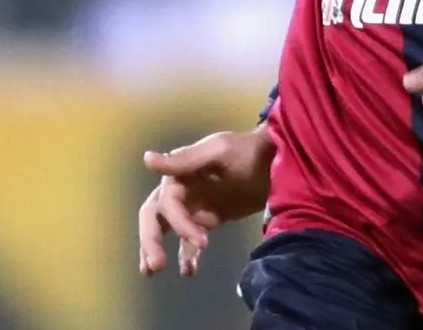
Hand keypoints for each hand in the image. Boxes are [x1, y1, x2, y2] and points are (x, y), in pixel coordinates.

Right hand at [137, 127, 274, 277]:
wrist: (275, 164)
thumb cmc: (247, 152)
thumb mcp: (218, 150)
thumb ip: (185, 159)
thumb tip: (147, 159)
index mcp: (178, 174)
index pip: (167, 202)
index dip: (180, 223)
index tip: (202, 242)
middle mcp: (179, 191)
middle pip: (154, 217)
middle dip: (150, 241)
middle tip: (156, 266)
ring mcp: (191, 207)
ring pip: (165, 231)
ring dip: (155, 250)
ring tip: (153, 271)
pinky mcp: (206, 221)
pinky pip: (188, 242)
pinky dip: (186, 257)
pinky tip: (189, 272)